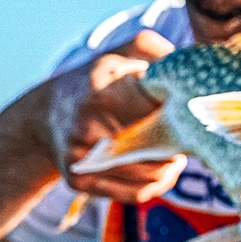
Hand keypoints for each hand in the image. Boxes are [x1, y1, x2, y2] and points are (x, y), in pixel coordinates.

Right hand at [47, 30, 185, 203]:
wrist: (48, 113)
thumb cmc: (97, 80)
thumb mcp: (121, 53)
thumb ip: (154, 49)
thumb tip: (186, 62)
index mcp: (100, 90)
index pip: (158, 110)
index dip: (180, 111)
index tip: (188, 108)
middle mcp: (85, 125)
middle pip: (157, 146)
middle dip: (181, 141)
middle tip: (192, 132)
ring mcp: (80, 156)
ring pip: (150, 175)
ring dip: (173, 166)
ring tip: (179, 149)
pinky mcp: (80, 180)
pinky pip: (136, 192)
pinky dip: (159, 184)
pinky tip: (165, 168)